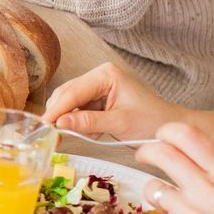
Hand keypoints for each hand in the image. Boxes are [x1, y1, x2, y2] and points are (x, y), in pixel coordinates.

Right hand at [41, 63, 185, 141]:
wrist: (170, 129)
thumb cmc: (151, 122)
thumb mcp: (119, 123)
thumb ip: (88, 122)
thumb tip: (59, 124)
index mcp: (106, 74)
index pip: (73, 92)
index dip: (56, 110)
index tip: (43, 127)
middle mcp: (99, 77)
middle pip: (67, 95)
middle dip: (59, 116)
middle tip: (50, 136)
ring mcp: (98, 88)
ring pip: (70, 104)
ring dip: (68, 122)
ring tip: (69, 138)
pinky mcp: (98, 101)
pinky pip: (79, 112)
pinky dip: (78, 125)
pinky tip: (87, 135)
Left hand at [136, 123, 213, 213]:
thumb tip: (182, 151)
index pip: (189, 135)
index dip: (167, 132)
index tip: (160, 138)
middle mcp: (211, 190)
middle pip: (162, 153)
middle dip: (146, 152)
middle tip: (142, 156)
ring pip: (153, 188)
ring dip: (155, 195)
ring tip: (170, 207)